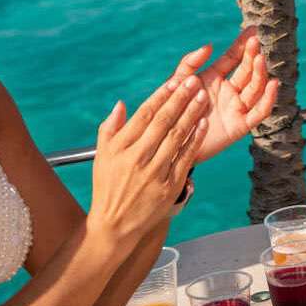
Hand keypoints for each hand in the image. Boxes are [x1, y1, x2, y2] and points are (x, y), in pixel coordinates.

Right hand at [87, 79, 208, 245]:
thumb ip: (110, 128)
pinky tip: (203, 124)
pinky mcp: (169, 186)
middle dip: (180, 99)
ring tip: (203, 97)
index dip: (161, 97)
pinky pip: (186, 158)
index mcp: (119, 148)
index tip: (175, 81)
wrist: (115, 224)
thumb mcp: (101, 156)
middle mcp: (137, 159)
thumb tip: (122, 103)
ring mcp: (154, 173)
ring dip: (192, 115)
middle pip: (163, 123)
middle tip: (194, 81)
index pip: (144, 116)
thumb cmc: (107, 186)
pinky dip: (195, 139)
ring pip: (177, 138)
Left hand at [158, 29, 280, 162]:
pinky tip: (273, 85)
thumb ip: (189, 63)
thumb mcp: (176, 84)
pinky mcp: (240, 126)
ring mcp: (235, 108)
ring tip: (260, 59)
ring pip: (255, 88)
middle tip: (256, 44)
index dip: (242, 44)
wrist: (168, 143)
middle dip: (252, 57)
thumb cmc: (171, 112)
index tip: (253, 31)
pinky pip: (259, 112)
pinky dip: (268, 99)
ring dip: (260, 74)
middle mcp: (228, 91)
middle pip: (247, 71)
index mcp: (214, 79)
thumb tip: (209, 45)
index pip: (233, 58)